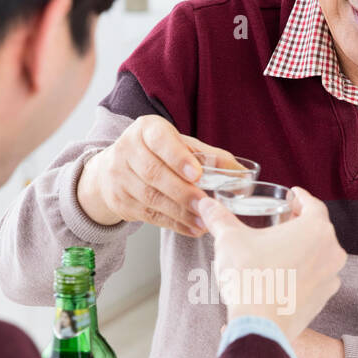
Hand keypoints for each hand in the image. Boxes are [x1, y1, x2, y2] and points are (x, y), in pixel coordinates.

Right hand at [76, 116, 243, 236]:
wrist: (114, 169)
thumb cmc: (157, 153)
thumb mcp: (181, 146)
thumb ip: (210, 158)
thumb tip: (243, 175)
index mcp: (146, 129)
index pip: (159, 140)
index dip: (178, 157)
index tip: (197, 174)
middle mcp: (127, 150)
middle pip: (154, 173)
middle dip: (182, 191)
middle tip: (205, 205)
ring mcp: (119, 177)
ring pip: (151, 197)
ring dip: (180, 212)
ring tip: (203, 221)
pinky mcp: (120, 201)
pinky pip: (149, 215)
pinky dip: (173, 224)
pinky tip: (192, 228)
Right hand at [196, 186, 345, 343]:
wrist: (259, 325)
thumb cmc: (249, 278)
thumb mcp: (230, 240)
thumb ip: (219, 218)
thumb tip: (205, 204)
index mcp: (315, 229)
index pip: (313, 204)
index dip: (300, 197)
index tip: (292, 195)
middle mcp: (331, 252)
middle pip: (318, 229)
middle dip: (301, 223)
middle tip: (283, 220)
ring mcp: (330, 278)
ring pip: (319, 255)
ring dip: (304, 249)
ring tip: (281, 249)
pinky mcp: (324, 300)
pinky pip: (316, 278)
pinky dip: (303, 272)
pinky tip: (283, 275)